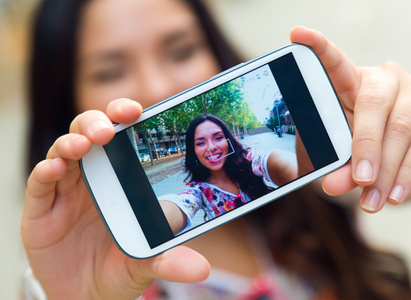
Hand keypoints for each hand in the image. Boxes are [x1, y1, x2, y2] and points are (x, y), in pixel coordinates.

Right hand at [21, 99, 209, 299]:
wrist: (87, 293)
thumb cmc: (119, 265)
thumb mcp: (148, 263)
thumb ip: (171, 261)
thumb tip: (202, 270)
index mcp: (120, 178)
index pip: (122, 137)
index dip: (125, 118)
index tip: (138, 111)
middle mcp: (93, 176)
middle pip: (90, 133)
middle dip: (98, 123)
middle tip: (109, 129)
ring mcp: (65, 190)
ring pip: (64, 149)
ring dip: (73, 141)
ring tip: (84, 145)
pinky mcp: (42, 207)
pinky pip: (41, 182)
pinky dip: (46, 170)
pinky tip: (56, 167)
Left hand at [290, 27, 410, 212]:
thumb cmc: (374, 152)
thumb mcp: (349, 161)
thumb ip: (339, 169)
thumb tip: (332, 186)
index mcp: (354, 84)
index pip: (335, 64)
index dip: (319, 48)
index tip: (298, 33)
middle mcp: (386, 80)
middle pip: (372, 102)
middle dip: (363, 146)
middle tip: (357, 180)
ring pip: (400, 128)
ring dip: (385, 170)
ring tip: (371, 201)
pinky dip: (406, 174)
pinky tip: (394, 195)